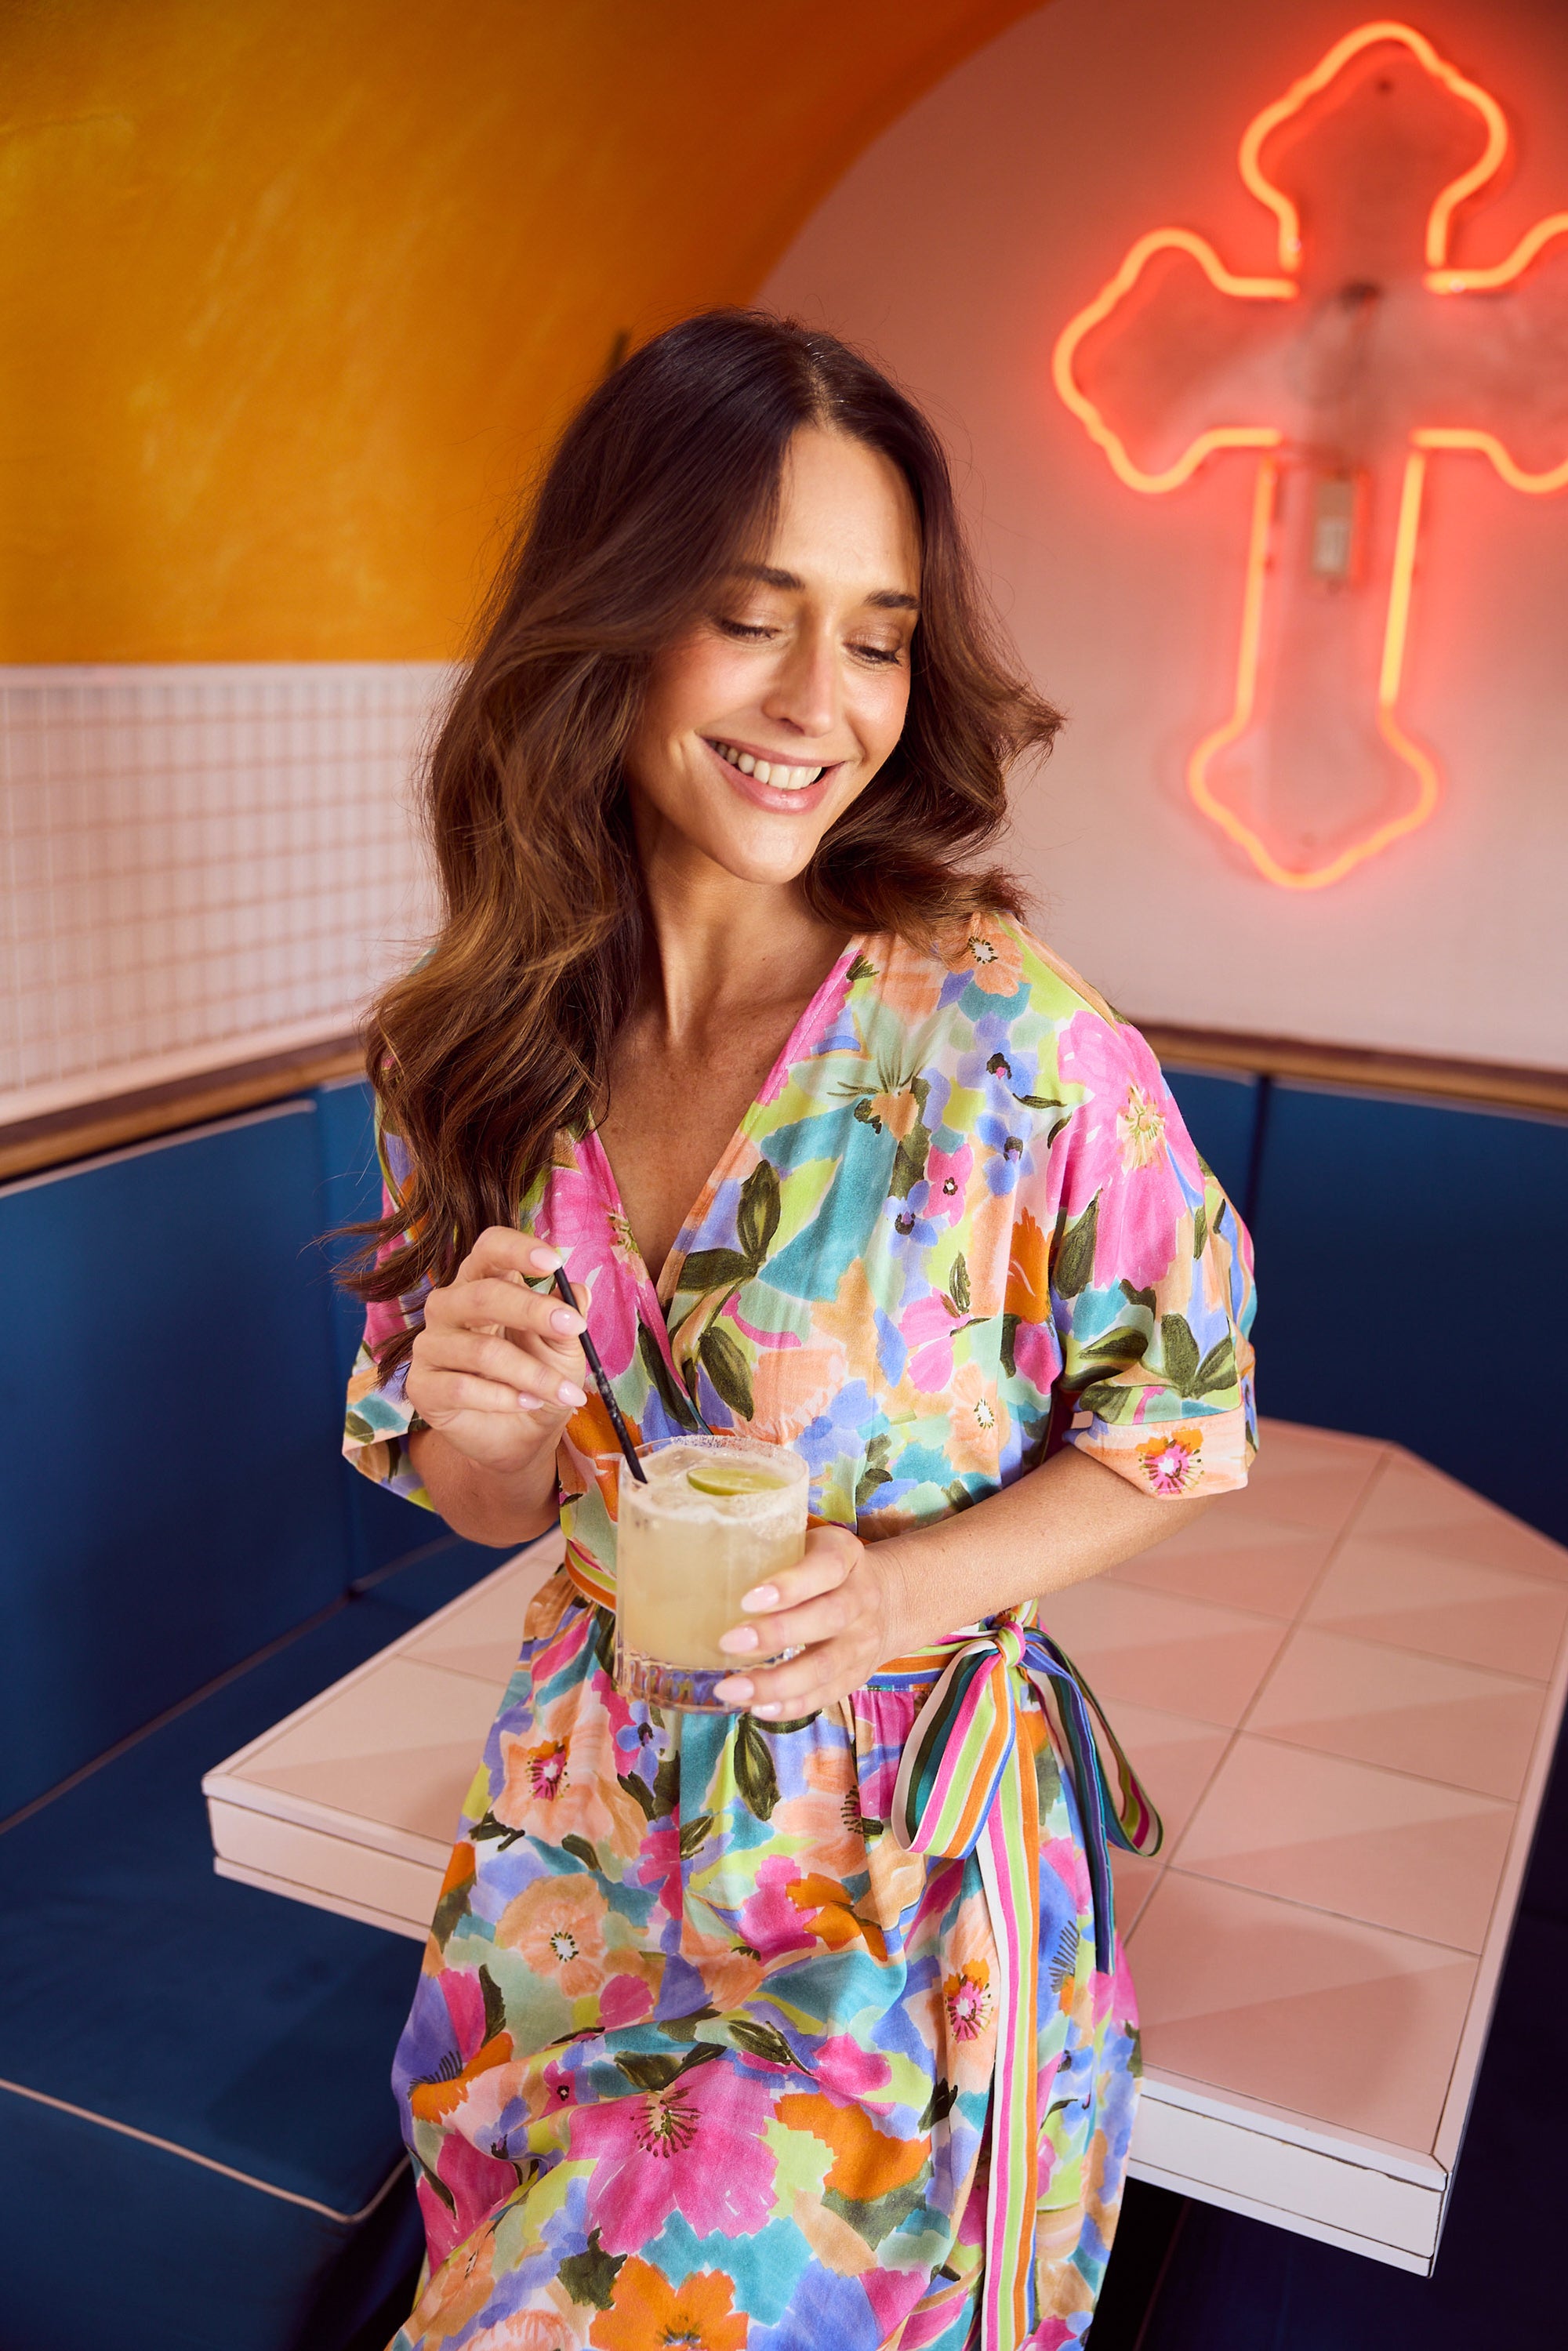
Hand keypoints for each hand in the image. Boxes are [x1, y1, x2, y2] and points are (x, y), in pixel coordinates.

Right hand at [405, 1229, 587, 1475]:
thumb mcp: (564, 1348)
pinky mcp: (421, 1386)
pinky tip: (529, 1403)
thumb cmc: (539, 1379)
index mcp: (482, 1283)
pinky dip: (504, 1398)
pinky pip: (462, 1387)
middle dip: (533, 1311)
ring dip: (532, 1373)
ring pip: (481, 1351)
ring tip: (564, 1392)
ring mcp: (430, 1346)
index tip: (554, 1263)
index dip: (517, 1249)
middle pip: (482, 1294)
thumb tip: (579, 1290)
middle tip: (574, 1327)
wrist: (521, 1437)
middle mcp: (448, 1307)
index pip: (489, 1249)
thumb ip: (568, 1317)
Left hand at [712, 1526, 898, 1717]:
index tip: (748, 1600)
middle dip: (778, 1634)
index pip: (827, 1567)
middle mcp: (862, 1599)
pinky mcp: (857, 1675)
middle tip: (729, 1642)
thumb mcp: (808, 1545)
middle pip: (829, 1617)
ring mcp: (862, 1641)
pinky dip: (792, 1705)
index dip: (792, 1584)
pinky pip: (827, 1695)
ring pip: (826, 1666)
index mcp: (847, 1556)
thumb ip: (770, 1548)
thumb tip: (705, 1562)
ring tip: (731, 1688)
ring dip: (777, 1682)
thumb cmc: (822, 1568)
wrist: (888, 1599)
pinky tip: (758, 1708)